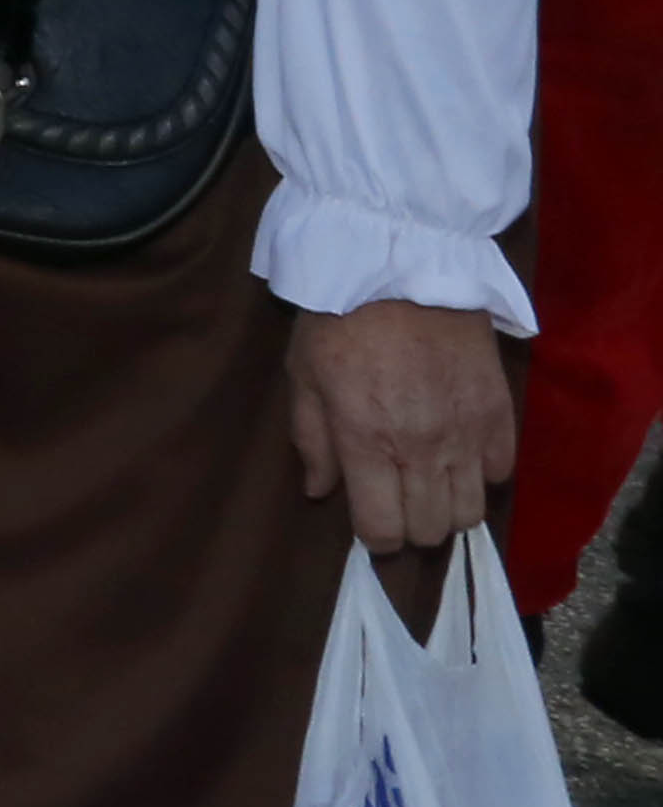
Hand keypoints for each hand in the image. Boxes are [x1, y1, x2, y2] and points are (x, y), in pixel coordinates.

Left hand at [291, 298, 516, 555]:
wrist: (402, 268)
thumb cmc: (339, 320)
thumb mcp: (303, 376)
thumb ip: (312, 440)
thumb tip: (320, 492)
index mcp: (367, 441)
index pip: (384, 528)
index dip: (376, 538)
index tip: (372, 526)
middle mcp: (422, 448)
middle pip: (431, 528)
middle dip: (412, 526)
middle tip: (400, 503)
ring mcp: (467, 432)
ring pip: (472, 510)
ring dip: (449, 508)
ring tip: (432, 487)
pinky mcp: (500, 412)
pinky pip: (503, 472)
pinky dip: (484, 475)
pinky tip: (463, 457)